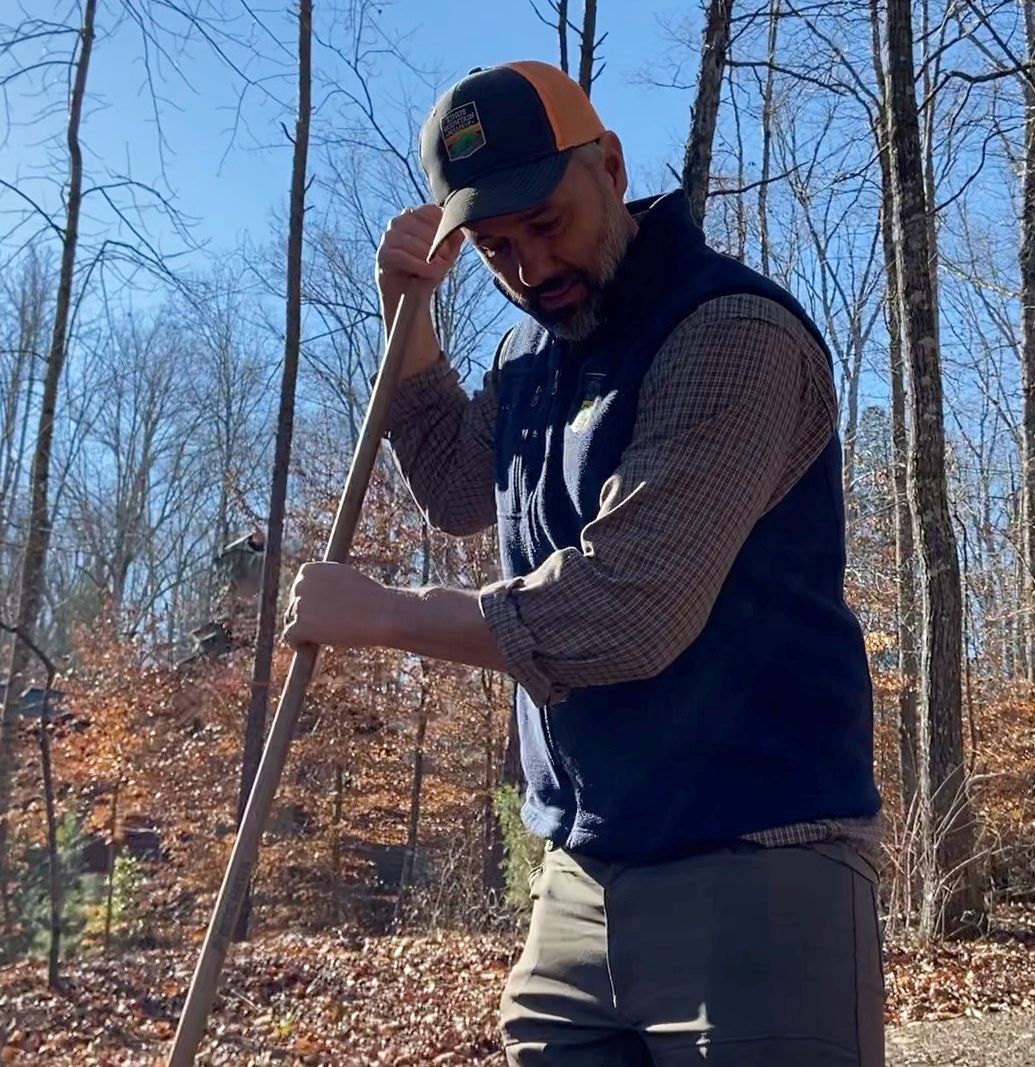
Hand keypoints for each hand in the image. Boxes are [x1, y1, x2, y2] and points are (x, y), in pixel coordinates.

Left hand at [282, 562, 392, 650]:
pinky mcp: (300, 625)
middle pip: (293, 605)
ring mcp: (299, 605)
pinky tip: (309, 647)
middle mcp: (300, 584)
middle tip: (325, 626)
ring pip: (291, 621)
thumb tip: (317, 598)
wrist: (380, 613)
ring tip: (324, 636)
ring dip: (304, 630)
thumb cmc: (370, 598)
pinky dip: (298, 643)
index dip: (310, 602)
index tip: (323, 611)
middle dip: (306, 616)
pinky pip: (290, 637)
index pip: (300, 588)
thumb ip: (327, 585)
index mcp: (310, 570)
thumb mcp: (345, 580)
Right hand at [376, 204, 463, 334]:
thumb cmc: (427, 270)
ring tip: (440, 270)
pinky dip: (418, 265)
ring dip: (429, 257)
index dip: (443, 228)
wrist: (407, 296)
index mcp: (415, 216)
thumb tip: (463, 226)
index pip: (431, 211)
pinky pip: (401, 255)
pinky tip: (428, 273)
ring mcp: (389, 237)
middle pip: (422, 226)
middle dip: (438, 245)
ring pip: (411, 241)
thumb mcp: (446, 254)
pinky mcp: (383, 254)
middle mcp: (400, 222)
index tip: (449, 246)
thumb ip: (455, 239)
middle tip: (445, 261)